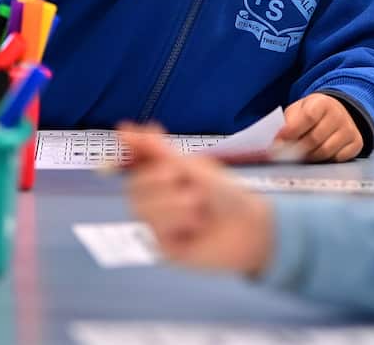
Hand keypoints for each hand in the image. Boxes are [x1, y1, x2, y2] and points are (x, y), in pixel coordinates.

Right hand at [121, 123, 274, 275]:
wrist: (248, 228)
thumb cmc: (225, 195)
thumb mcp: (191, 168)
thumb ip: (158, 150)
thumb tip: (127, 127)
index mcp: (164, 175)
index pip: (137, 161)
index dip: (130, 148)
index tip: (124, 130)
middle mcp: (157, 198)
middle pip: (133, 186)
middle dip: (158, 179)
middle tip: (181, 179)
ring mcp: (158, 223)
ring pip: (142, 208)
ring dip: (174, 203)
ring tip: (199, 207)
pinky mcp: (163, 245)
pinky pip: (155, 230)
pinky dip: (179, 223)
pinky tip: (195, 228)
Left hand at [274, 93, 362, 162]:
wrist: (338, 112)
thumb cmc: (313, 113)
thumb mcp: (299, 110)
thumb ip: (288, 122)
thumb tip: (276, 142)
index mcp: (323, 103)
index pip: (308, 118)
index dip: (291, 132)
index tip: (277, 142)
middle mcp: (339, 115)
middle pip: (314, 139)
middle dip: (296, 149)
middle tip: (284, 155)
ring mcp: (350, 130)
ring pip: (325, 152)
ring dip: (309, 157)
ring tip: (299, 156)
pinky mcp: (356, 143)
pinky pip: (337, 159)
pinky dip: (324, 161)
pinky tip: (317, 156)